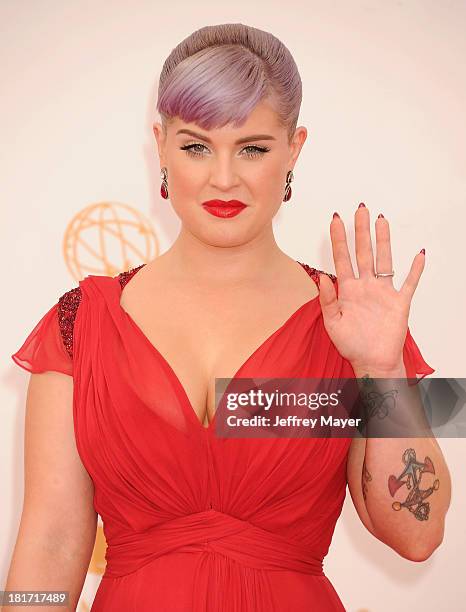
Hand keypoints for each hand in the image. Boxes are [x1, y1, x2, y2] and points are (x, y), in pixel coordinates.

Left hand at [318, 204, 425, 373]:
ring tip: (382, 221)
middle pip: (363, 252)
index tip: (334, 220)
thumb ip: (328, 300)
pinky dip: (415, 270)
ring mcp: (383, 292)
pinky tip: (419, 254)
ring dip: (384, 241)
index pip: (342, 259)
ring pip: (384, 260)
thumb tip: (322, 277)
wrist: (372, 362)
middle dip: (361, 231)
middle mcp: (365, 286)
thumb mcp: (332, 324)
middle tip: (360, 210)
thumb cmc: (352, 345)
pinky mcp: (399, 302)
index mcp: (348, 291)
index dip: (338, 240)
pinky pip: (409, 283)